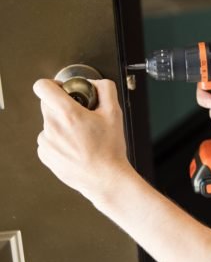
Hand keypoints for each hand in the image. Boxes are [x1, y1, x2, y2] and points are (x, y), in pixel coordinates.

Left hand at [34, 79, 134, 203]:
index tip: (62, 90)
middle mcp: (53, 127)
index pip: (43, 87)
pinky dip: (59, 140)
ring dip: (62, 125)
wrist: (105, 178)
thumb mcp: (115, 113)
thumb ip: (105, 90)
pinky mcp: (45, 155)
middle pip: (48, 105)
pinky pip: (49, 140)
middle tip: (81, 115)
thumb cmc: (110, 149)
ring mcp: (46, 142)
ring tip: (82, 137)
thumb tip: (95, 83)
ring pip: (50, 123)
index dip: (53, 84)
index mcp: (69, 114)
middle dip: (63, 106)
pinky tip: (76, 147)